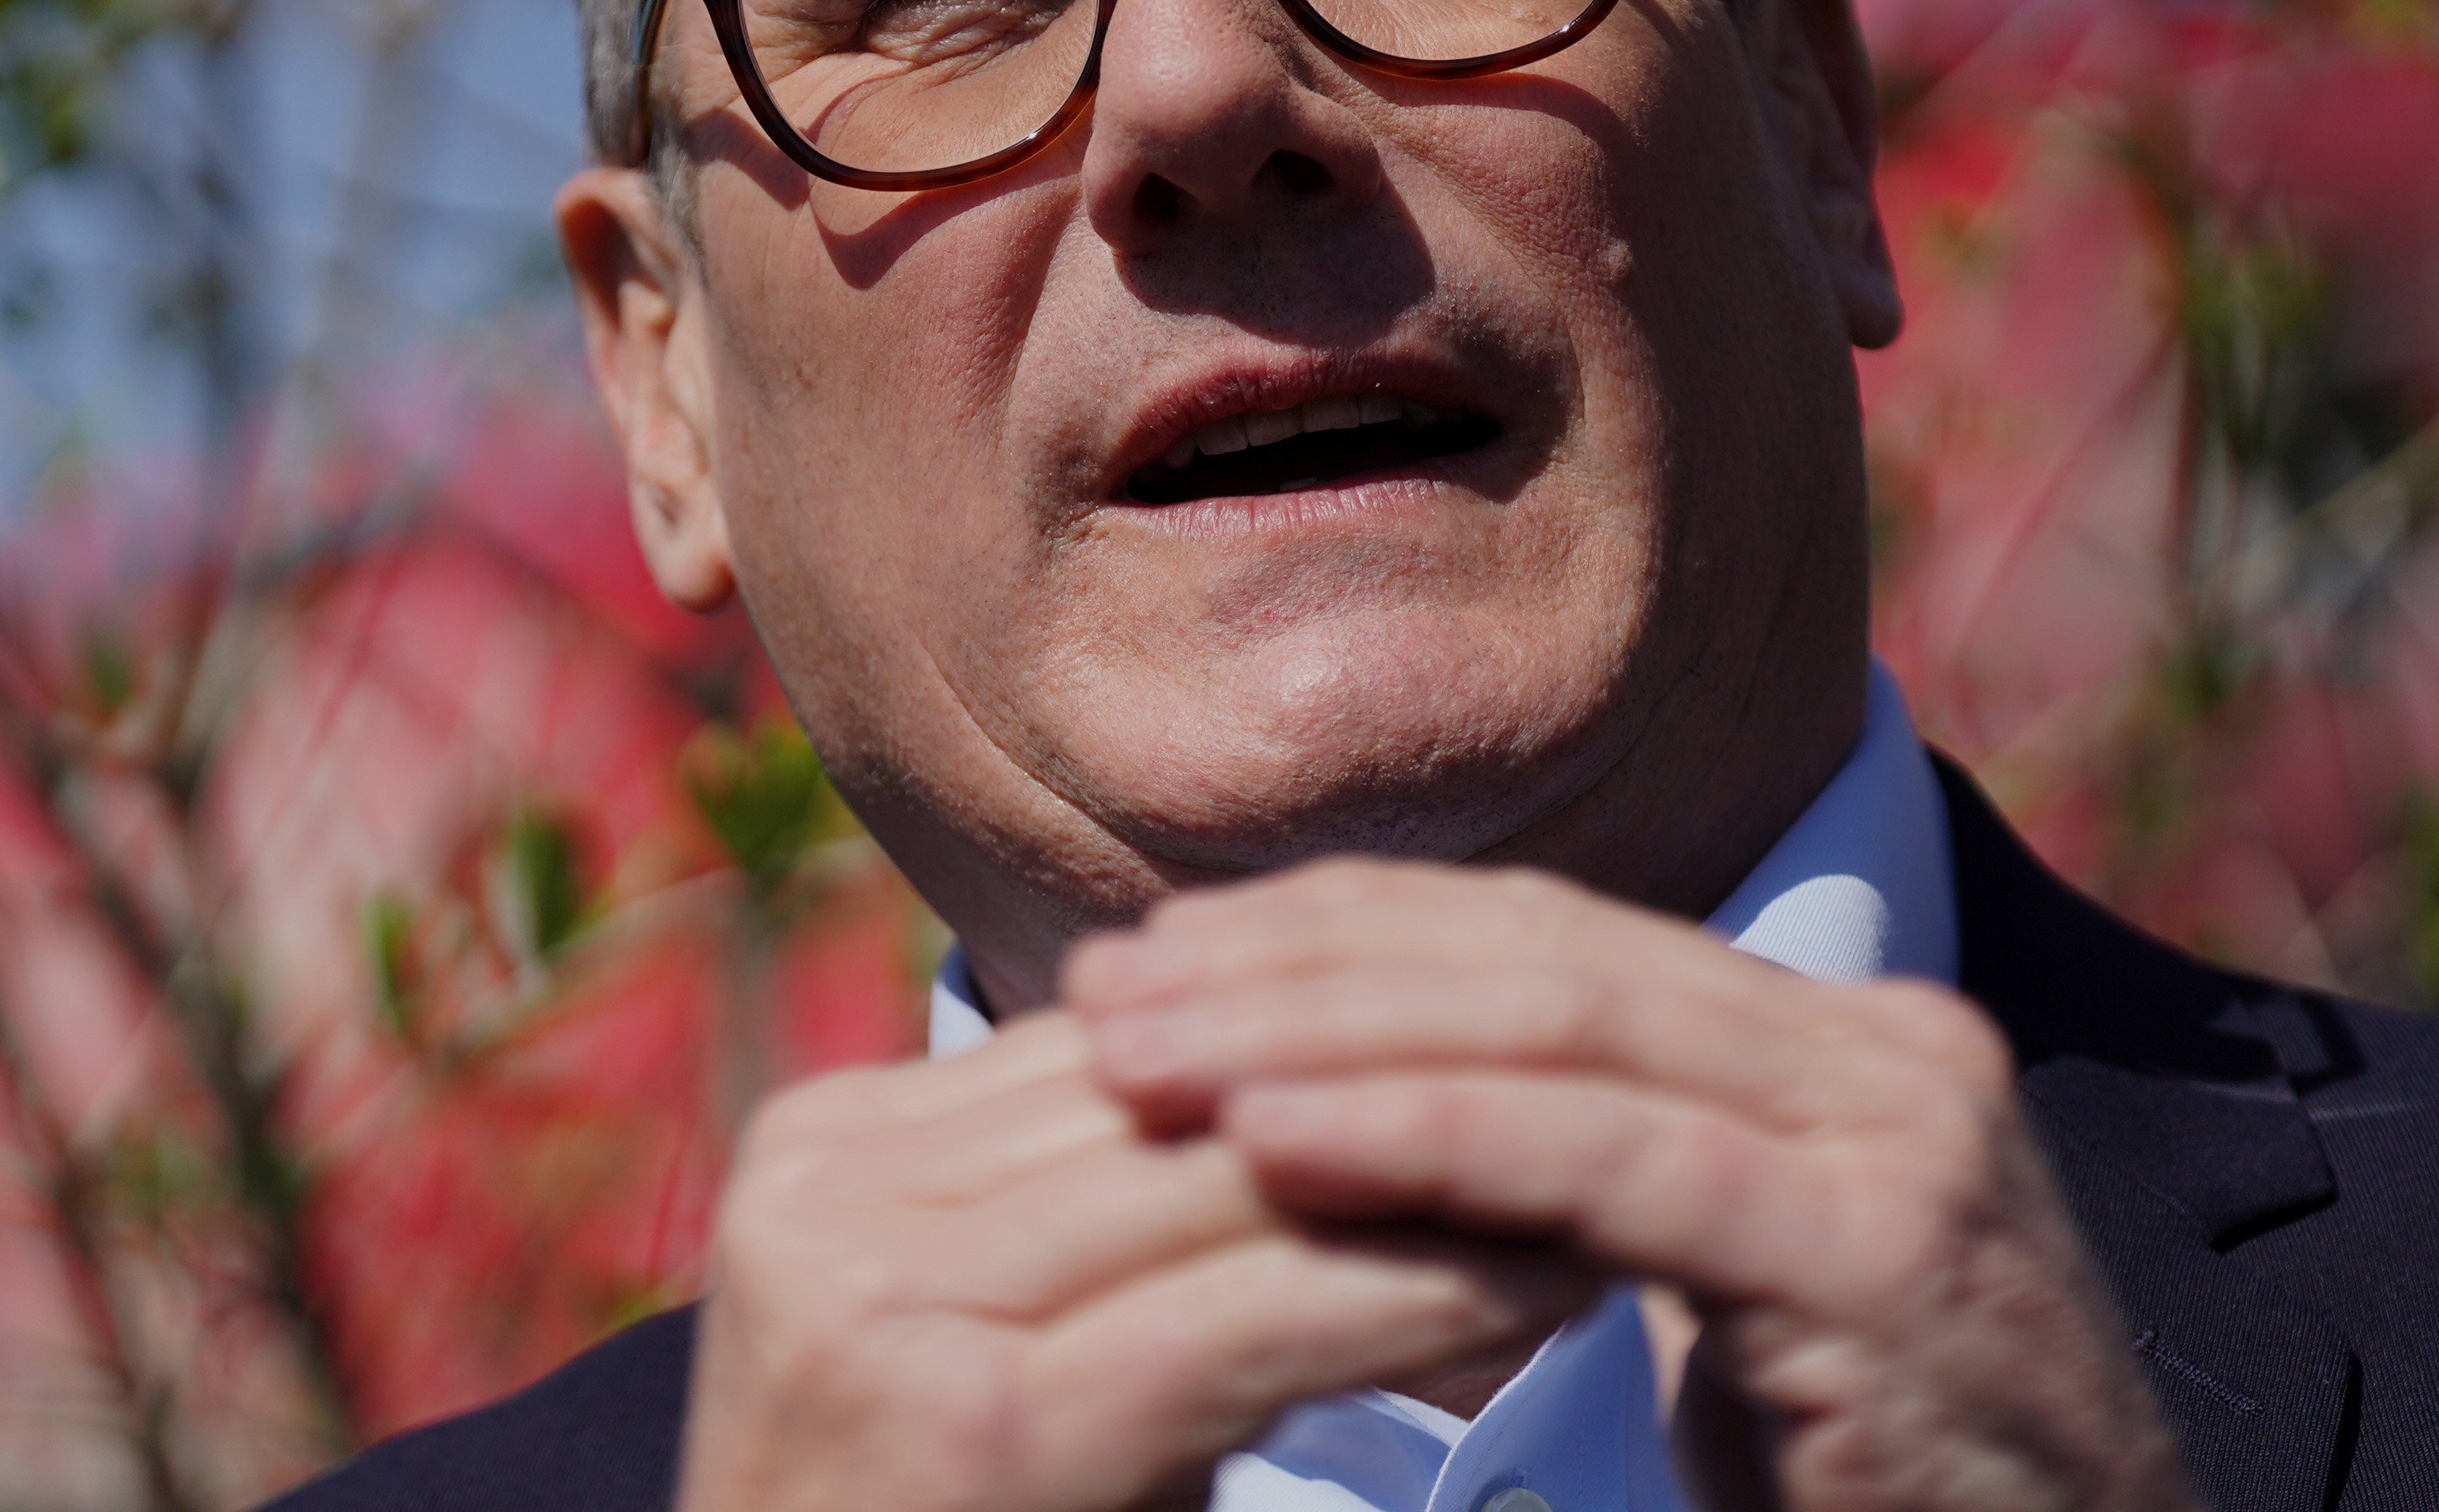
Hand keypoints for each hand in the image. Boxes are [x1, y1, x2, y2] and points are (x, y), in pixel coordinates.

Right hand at [679, 1006, 1597, 1511]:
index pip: (1125, 1045)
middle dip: (1402, 1087)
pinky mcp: (969, 1408)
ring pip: (1230, 1184)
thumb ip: (1121, 1222)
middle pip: (1180, 1097)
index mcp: (829, 1149)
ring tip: (1614, 1169)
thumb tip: (1331, 1086)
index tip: (1518, 1030)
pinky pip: (1245, 1313)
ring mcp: (871, 1293)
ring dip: (1441, 1173)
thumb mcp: (1022, 1356)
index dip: (1331, 1030)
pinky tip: (1548, 1289)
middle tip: (1604, 1081)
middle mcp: (824, 1189)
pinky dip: (1413, 1294)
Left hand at [1063, 860, 2202, 1511]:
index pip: (1541, 938)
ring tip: (1147, 1061)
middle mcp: (1884, 1053)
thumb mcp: (1700, 1305)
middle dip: (1298, 967)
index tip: (1150, 959)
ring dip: (1325, 1037)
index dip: (1336, 932)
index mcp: (1829, 1045)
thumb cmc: (1858, 1499)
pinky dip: (1435, 1140)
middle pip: (1538, 959)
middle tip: (1103, 997)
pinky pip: (1623, 1172)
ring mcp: (1903, 1141)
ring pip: (1566, 1034)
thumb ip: (1575, 1195)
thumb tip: (1328, 1117)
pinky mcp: (1885, 1256)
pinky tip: (1281, 1142)